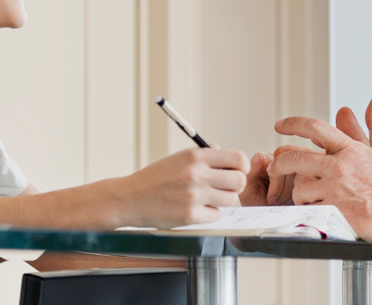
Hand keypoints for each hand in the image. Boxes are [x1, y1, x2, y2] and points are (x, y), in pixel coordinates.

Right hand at [114, 147, 248, 228]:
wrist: (130, 198)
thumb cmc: (155, 178)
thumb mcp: (178, 158)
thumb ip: (204, 155)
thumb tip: (227, 156)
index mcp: (195, 156)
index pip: (237, 158)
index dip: (241, 166)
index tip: (237, 171)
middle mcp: (196, 174)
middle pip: (239, 181)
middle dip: (235, 185)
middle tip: (225, 187)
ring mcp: (194, 196)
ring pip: (230, 200)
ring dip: (222, 200)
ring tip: (208, 198)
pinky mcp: (190, 215)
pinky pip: (215, 216)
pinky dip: (209, 214)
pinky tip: (196, 208)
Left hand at [240, 146, 315, 205]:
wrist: (267, 219)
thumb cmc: (255, 205)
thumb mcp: (248, 192)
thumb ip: (251, 174)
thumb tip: (260, 156)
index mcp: (265, 160)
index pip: (277, 162)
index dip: (275, 183)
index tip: (270, 199)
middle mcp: (280, 160)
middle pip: (291, 168)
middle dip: (284, 190)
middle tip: (276, 202)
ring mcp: (292, 168)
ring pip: (301, 176)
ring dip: (291, 194)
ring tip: (281, 203)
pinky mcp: (303, 177)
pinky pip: (309, 183)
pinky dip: (301, 196)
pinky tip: (291, 202)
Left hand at [268, 96, 371, 242]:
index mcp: (350, 150)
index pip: (315, 127)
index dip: (293, 124)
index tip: (280, 125)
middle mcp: (340, 167)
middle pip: (296, 157)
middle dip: (280, 162)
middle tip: (276, 166)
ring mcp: (335, 189)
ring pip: (299, 185)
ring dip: (298, 190)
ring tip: (307, 194)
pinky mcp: (334, 210)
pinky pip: (308, 206)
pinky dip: (308, 207)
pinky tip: (316, 207)